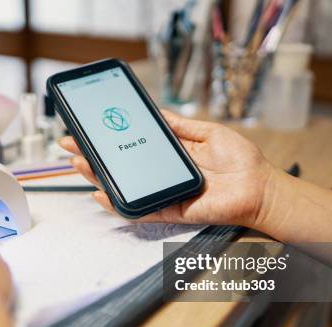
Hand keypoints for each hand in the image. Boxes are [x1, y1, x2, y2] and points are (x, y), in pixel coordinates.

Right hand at [58, 110, 274, 226]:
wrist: (260, 187)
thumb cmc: (240, 161)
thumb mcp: (207, 132)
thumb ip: (179, 125)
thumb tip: (156, 112)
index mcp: (171, 156)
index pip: (132, 147)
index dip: (110, 140)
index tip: (90, 129)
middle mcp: (163, 175)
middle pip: (121, 168)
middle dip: (94, 157)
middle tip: (72, 146)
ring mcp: (164, 193)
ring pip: (125, 188)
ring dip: (99, 177)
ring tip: (80, 164)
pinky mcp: (171, 210)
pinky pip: (141, 210)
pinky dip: (119, 204)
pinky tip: (100, 193)